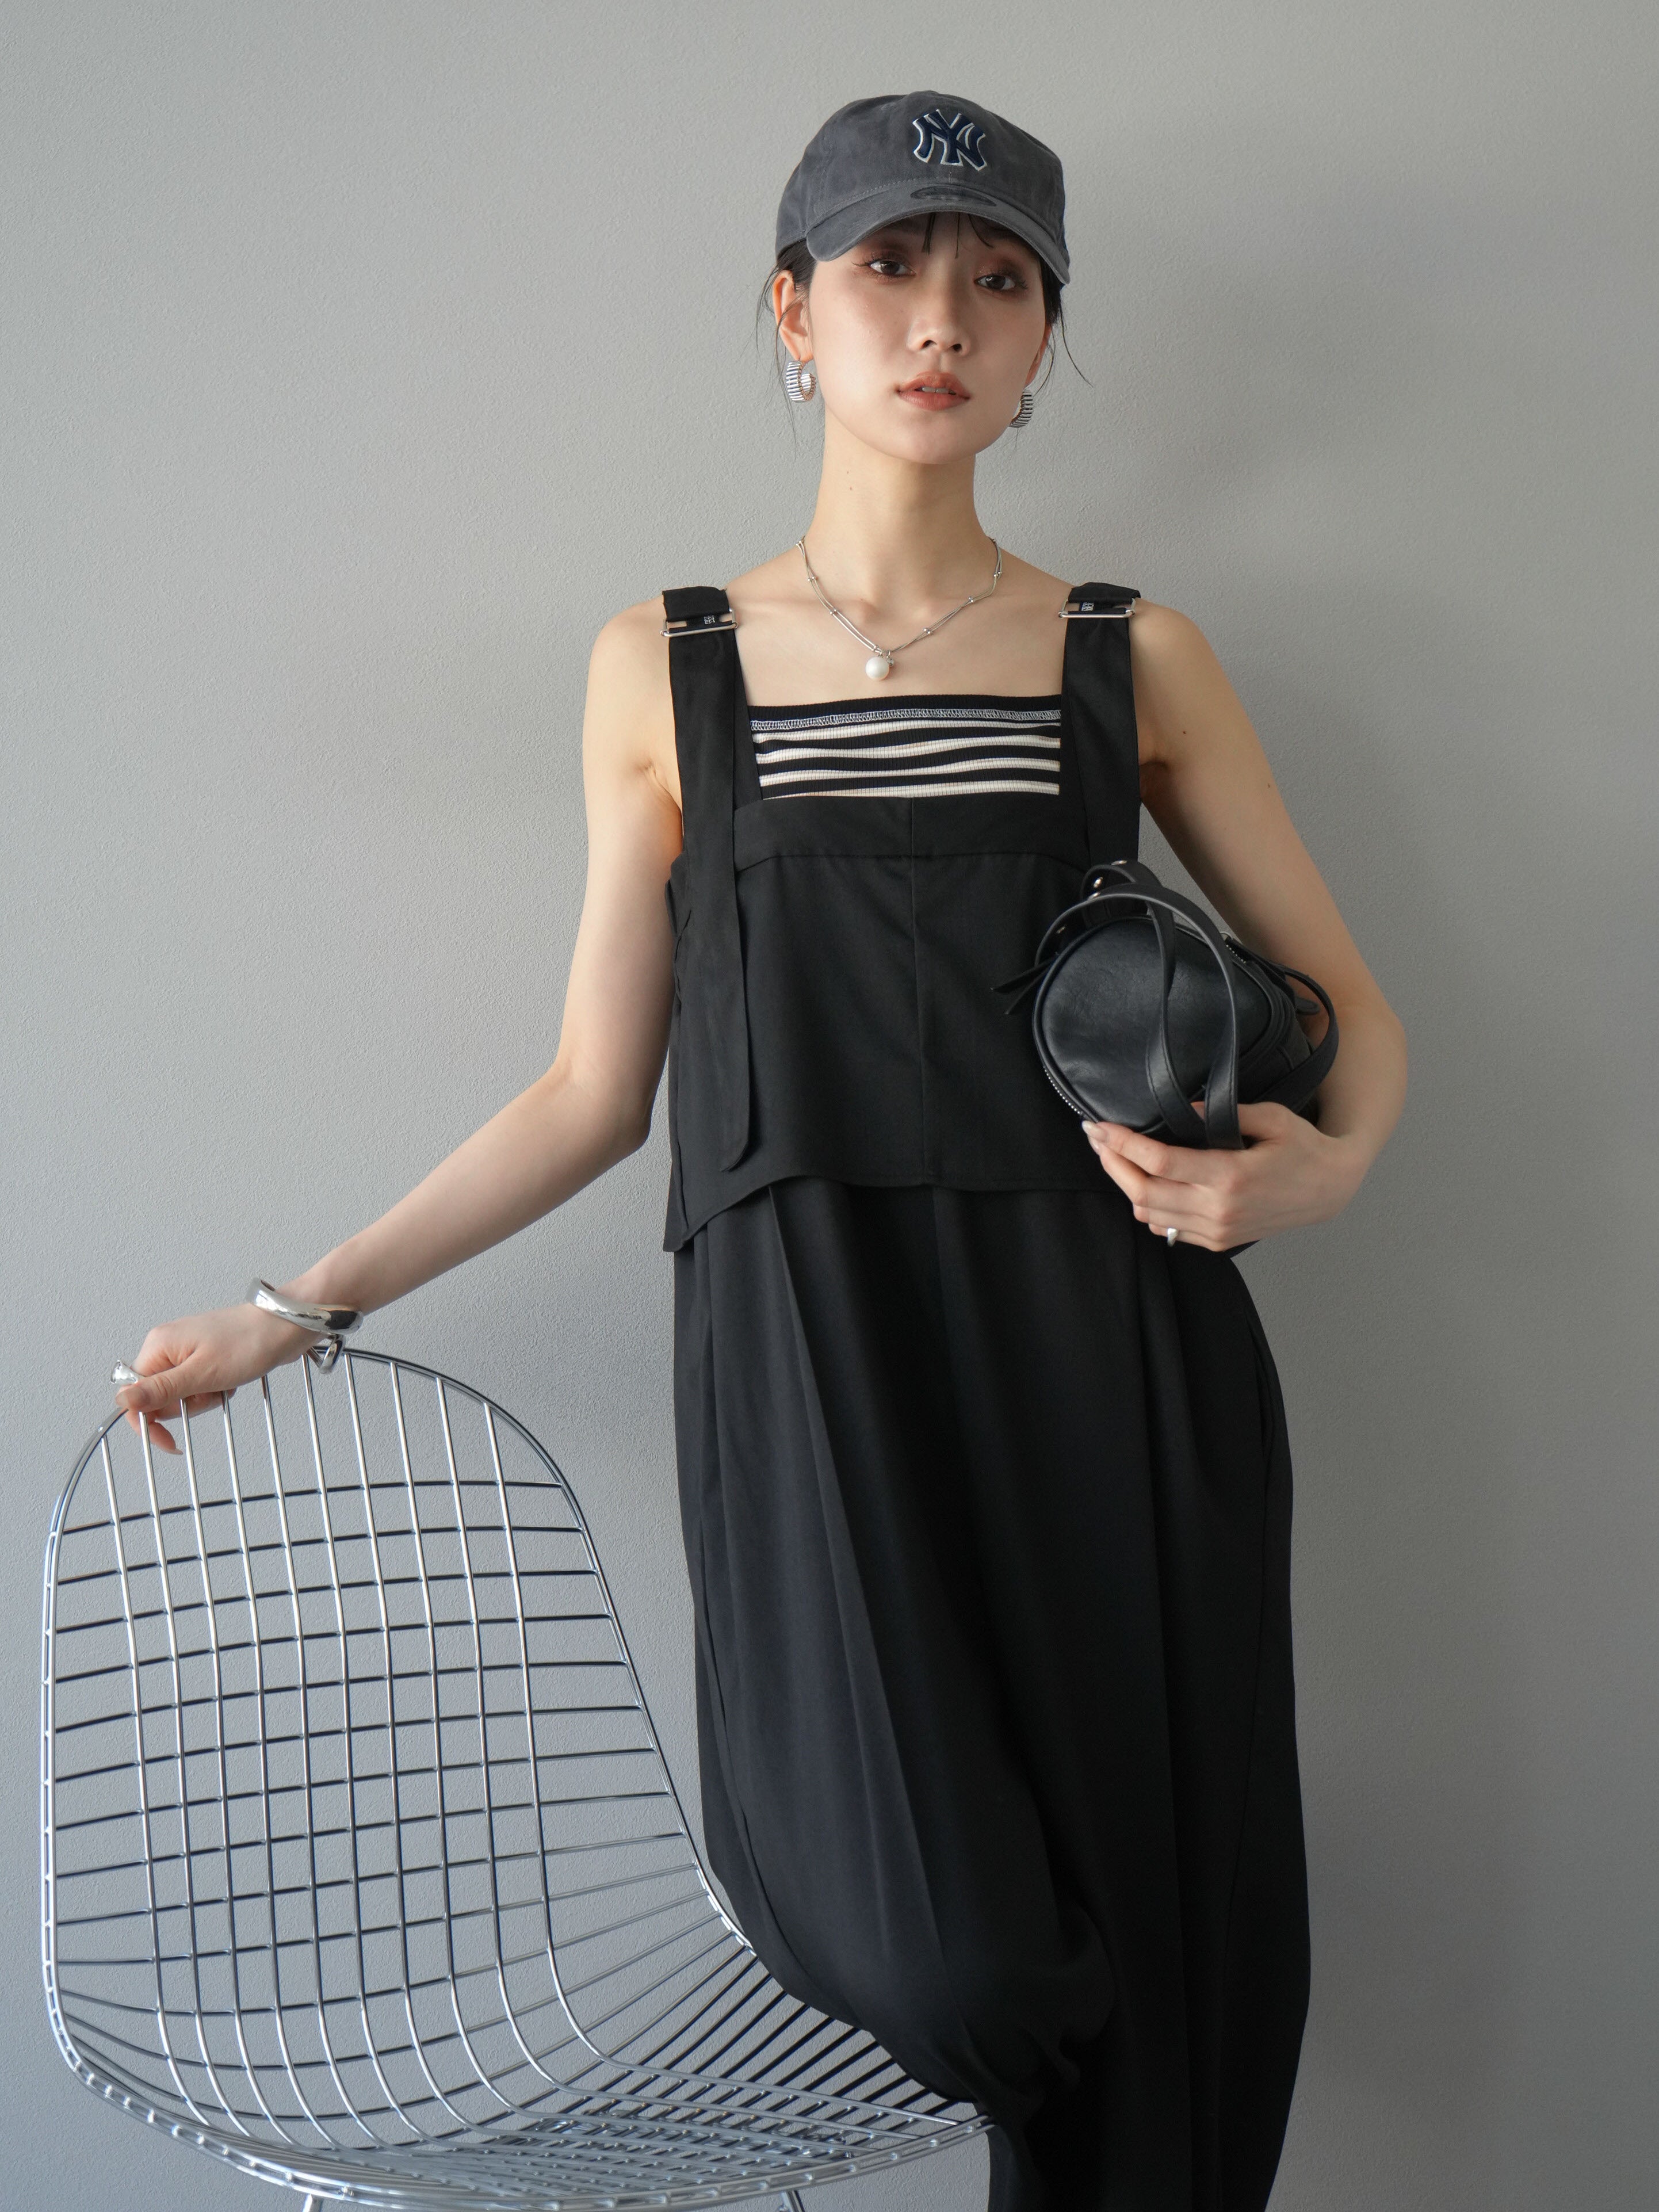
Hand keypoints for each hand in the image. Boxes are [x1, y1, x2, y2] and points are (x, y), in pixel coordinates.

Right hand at [113, 1302, 323, 1454]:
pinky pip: (199, 1387)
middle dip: (187, 1405)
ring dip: (204, 1399)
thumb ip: (160, 1390)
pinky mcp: (205, 1357)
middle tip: (211, 1392)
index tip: (169, 1442)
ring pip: (181, 1395)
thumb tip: (121, 1401)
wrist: (286, 1326)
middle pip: (160, 1397)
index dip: (149, 1422)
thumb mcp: (201, 1374)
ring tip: (224, 1383)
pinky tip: (230, 1381)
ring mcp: (187, 1351)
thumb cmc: (249, 1342)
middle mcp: (167, 1347)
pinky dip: (215, 1391)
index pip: (134, 1396)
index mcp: (158, 1346)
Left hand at [1081, 1102, 1368, 1250]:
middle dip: (1112, 1163)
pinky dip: (1147, 1207)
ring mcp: (1217, 1230)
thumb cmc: (1303, 1147)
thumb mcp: (1272, 1117)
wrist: (1329, 1189)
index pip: (1159, 1162)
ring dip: (1125, 1185)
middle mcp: (1219, 1209)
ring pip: (1150, 1214)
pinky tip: (1141, 1182)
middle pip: (1143, 1191)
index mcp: (1231, 1176)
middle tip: (1095, 1138)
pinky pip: (1168, 1229)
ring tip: (1112, 1157)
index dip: (1123, 1145)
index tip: (1100, 1126)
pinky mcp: (1219, 1242)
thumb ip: (1225, 1112)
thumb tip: (1184, 1108)